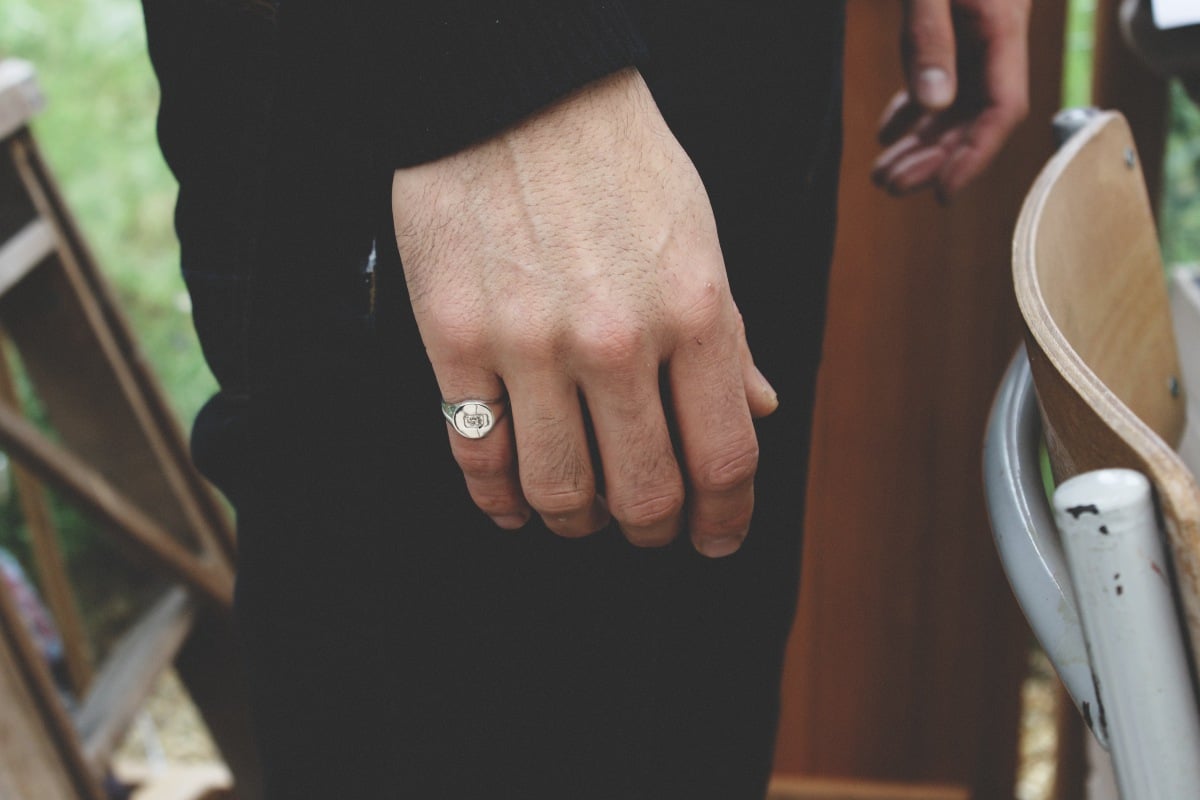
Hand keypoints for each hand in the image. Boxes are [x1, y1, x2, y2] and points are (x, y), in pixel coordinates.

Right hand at [392, 69, 777, 556]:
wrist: (512, 90)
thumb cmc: (617, 162)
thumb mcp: (700, 235)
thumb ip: (729, 335)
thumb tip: (758, 411)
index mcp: (695, 310)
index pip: (724, 457)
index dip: (726, 519)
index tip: (715, 539)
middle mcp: (617, 338)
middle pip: (643, 496)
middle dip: (651, 529)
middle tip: (645, 526)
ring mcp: (530, 344)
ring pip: (558, 492)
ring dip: (574, 521)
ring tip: (578, 513)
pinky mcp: (455, 340)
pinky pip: (477, 457)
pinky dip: (498, 499)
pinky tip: (512, 503)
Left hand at [872, 0, 1030, 200]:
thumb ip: (930, 38)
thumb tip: (935, 104)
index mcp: (1002, 29)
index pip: (1003, 110)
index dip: (975, 157)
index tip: (942, 193)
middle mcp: (994, 40)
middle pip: (976, 117)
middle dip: (935, 159)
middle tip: (890, 187)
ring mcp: (975, 35)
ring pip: (955, 105)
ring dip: (920, 143)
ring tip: (881, 175)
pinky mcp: (954, 27)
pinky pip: (937, 81)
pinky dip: (911, 112)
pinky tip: (886, 135)